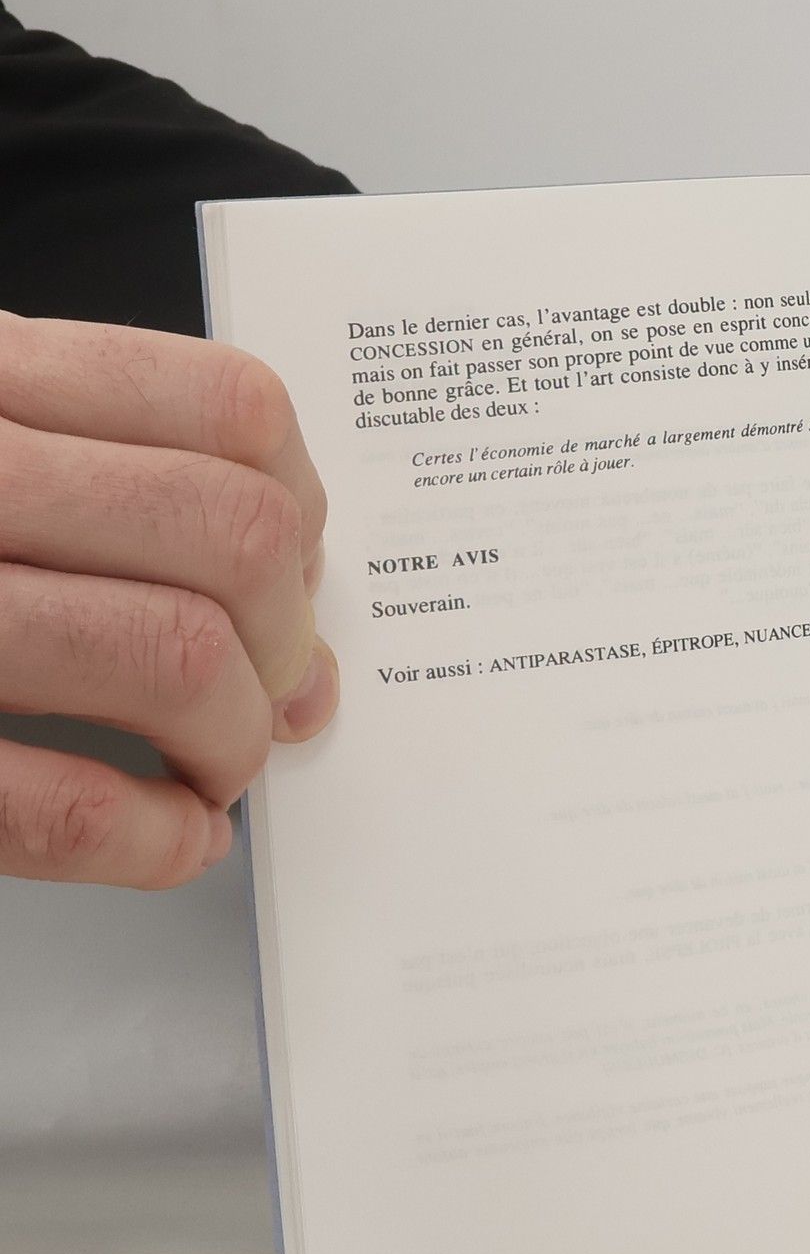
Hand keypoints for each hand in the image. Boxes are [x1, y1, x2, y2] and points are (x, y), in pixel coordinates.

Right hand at [0, 314, 337, 887]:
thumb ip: (121, 510)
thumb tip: (309, 659)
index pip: (229, 413)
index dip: (302, 516)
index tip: (294, 584)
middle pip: (231, 539)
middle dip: (284, 647)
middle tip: (261, 698)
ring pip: (171, 659)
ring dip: (231, 745)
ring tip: (208, 771)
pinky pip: (56, 805)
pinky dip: (153, 840)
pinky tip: (166, 838)